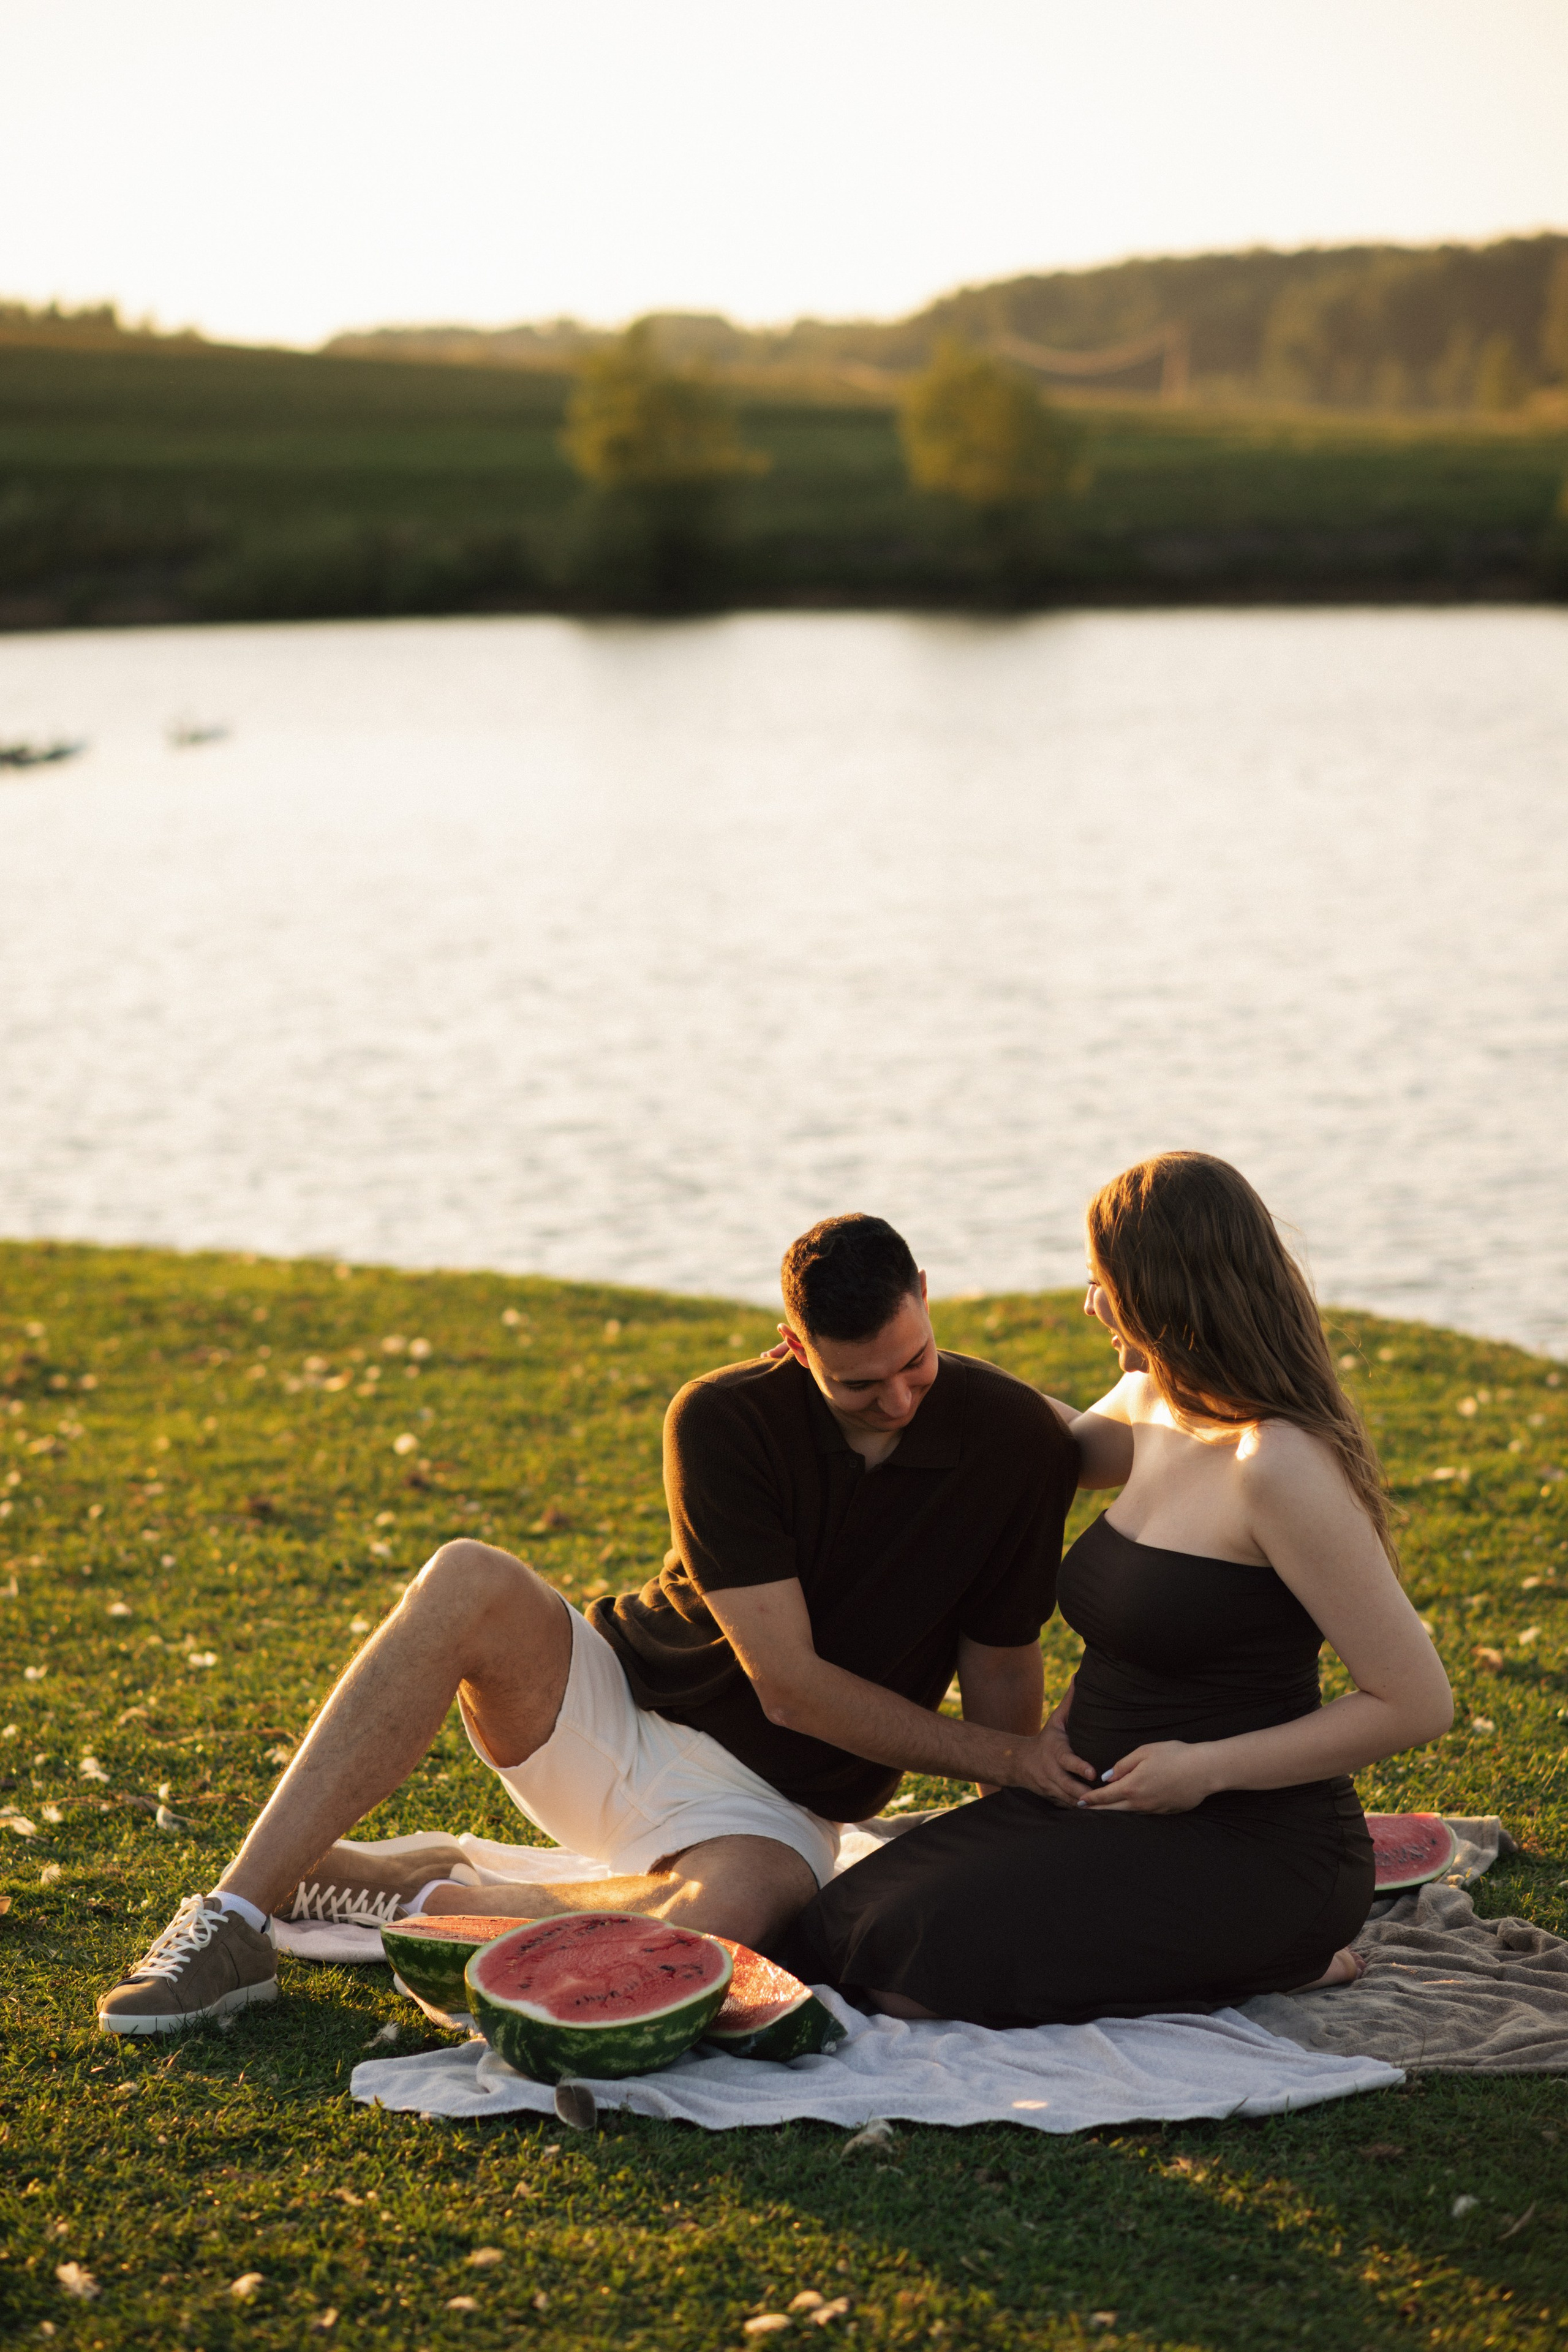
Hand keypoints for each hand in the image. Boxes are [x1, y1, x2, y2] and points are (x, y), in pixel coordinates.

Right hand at [1017, 1689, 1096, 1805]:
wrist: (1020, 1762)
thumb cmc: (1046, 1739)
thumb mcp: (1056, 1721)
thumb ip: (1069, 1702)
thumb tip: (1078, 1677)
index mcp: (1055, 1753)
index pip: (1068, 1761)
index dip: (1080, 1768)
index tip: (1092, 1773)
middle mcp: (1052, 1772)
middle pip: (1068, 1787)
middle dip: (1084, 1793)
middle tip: (1102, 1796)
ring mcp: (1052, 1788)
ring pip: (1069, 1800)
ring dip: (1084, 1804)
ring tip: (1103, 1808)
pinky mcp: (1054, 1798)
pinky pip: (1068, 1806)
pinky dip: (1080, 1810)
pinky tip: (1095, 1813)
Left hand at [1077, 1741, 1218, 1813]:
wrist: (1204, 1770)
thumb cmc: (1175, 1755)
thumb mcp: (1145, 1752)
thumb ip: (1123, 1765)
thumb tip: (1107, 1777)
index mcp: (1132, 1786)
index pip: (1104, 1796)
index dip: (1090, 1799)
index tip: (1079, 1802)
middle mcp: (1140, 1803)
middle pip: (1113, 1810)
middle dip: (1097, 1810)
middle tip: (1083, 1811)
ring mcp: (1154, 1810)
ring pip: (1128, 1814)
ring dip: (1113, 1813)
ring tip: (1102, 1812)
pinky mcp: (1166, 1812)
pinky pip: (1144, 1814)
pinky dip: (1132, 1813)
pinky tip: (1130, 1809)